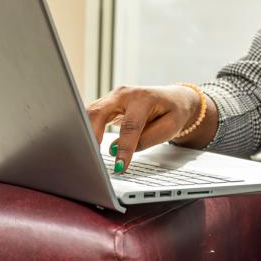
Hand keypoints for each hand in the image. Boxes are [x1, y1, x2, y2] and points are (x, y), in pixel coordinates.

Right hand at [86, 85, 216, 172]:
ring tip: (86, 153)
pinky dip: (88, 129)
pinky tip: (87, 145)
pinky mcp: (107, 104)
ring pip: (91, 112)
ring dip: (86, 132)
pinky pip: (92, 116)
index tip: (120, 166)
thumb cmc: (173, 112)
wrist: (174, 98)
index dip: (124, 148)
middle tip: (90, 156)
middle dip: (91, 134)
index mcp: (144, 98)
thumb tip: (117, 150)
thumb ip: (146, 139)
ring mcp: (113, 97)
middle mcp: (125, 93)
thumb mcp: (169, 127)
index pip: (130, 126)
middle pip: (99, 112)